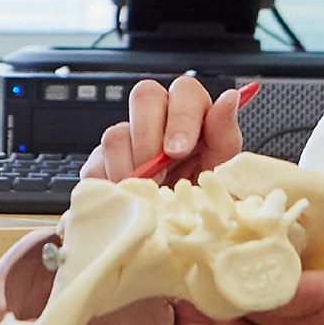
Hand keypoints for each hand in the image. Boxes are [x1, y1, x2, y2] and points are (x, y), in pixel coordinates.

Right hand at [82, 76, 242, 186]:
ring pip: (115, 133)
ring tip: (146, 194)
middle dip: (148, 136)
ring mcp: (128, 139)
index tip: (178, 151)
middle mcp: (159, 120)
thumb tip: (229, 98)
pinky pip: (94, 164)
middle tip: (158, 172)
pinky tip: (127, 198)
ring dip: (130, 168)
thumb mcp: (223, 172)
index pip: (184, 90)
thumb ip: (225, 133)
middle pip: (144, 95)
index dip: (180, 117)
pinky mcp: (103, 163)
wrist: (178, 234)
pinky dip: (109, 184)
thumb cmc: (203, 198)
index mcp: (193, 116)